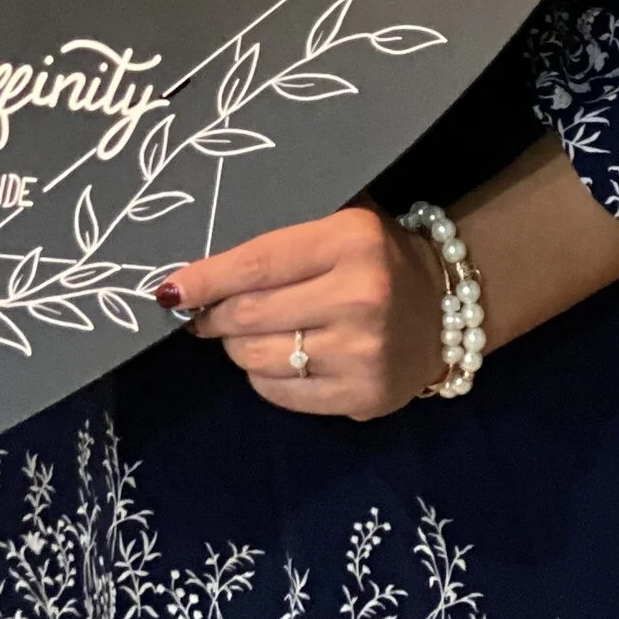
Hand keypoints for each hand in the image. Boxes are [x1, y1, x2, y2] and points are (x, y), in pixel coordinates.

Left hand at [156, 205, 446, 416]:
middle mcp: (359, 297)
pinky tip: (275, 359)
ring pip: (258, 358)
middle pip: (249, 315)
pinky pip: (281, 394)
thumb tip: (202, 264)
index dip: (205, 279)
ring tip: (244, 334)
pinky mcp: (362, 397)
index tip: (169, 290)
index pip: (256, 264)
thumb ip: (284, 234)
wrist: (450, 307)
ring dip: (236, 348)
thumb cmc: (380, 254)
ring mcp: (362, 354)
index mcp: (351, 241)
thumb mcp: (343, 221)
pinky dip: (263, 377)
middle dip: (213, 317)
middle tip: (204, 314)